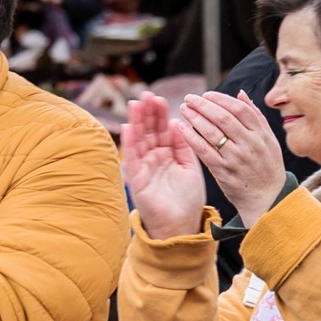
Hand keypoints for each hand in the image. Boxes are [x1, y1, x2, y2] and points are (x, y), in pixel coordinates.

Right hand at [121, 94, 208, 235]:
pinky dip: (131, 142)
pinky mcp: (137, 178)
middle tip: (147, 94)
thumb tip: (179, 123)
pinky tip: (130, 127)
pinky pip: (133, 157)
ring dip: (137, 122)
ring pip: (139, 139)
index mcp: (168, 154)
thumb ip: (185, 146)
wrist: (181, 225)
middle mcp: (154, 158)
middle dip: (148, 113)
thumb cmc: (187, 199)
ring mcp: (144, 167)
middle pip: (149, 131)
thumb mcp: (190, 168)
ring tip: (136, 104)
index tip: (160, 98)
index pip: (163, 129)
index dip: (161, 114)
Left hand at [180, 89, 289, 215]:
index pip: (240, 109)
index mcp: (261, 135)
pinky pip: (204, 151)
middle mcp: (249, 145)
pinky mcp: (223, 171)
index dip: (221, 99)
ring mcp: (236, 158)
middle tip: (189, 98)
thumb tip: (240, 94)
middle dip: (203, 105)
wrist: (268, 198)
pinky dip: (191, 137)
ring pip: (212, 133)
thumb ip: (255, 116)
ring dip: (194, 118)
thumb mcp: (269, 140)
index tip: (206, 94)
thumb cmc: (267, 166)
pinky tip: (182, 128)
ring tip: (183, 109)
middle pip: (223, 118)